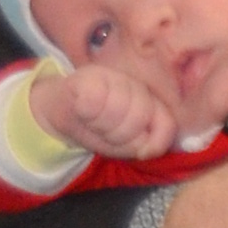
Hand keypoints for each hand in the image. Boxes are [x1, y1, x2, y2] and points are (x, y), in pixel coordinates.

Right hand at [32, 54, 183, 160]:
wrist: (61, 110)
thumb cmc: (97, 127)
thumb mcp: (124, 143)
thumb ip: (143, 144)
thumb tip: (146, 151)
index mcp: (150, 102)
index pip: (166, 124)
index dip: (153, 143)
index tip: (138, 152)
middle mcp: (136, 86)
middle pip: (138, 119)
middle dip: (119, 137)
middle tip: (105, 133)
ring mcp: (113, 77)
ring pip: (116, 111)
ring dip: (101, 128)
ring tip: (93, 124)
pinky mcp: (88, 76)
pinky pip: (93, 101)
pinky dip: (87, 114)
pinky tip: (82, 113)